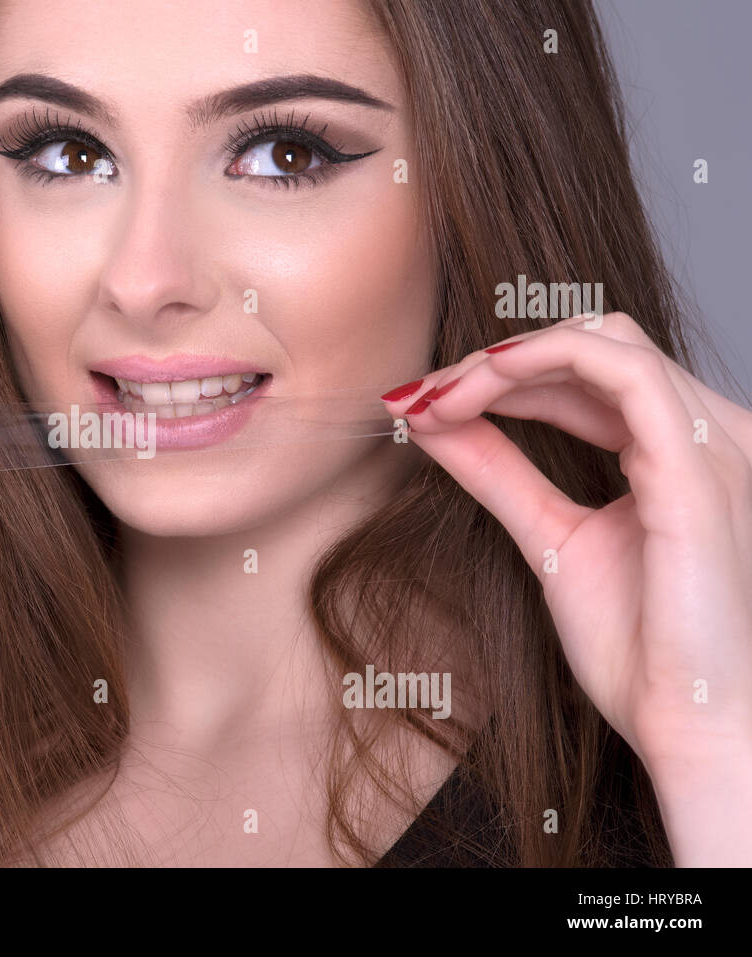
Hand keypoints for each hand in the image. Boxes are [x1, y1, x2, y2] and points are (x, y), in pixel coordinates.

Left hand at [380, 312, 751, 860]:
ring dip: (504, 360)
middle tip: (418, 397)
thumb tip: (433, 422)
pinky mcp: (696, 466)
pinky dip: (541, 360)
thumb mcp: (551, 540)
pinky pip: (622, 371)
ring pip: (604, 342)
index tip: (421, 404)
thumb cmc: (641, 651)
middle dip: (493, 365)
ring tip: (436, 398)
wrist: (688, 726)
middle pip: (591, 350)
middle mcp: (709, 436)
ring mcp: (712, 445)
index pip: (588, 378)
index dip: (500, 380)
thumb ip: (500, 474)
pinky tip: (479, 385)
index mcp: (681, 455)